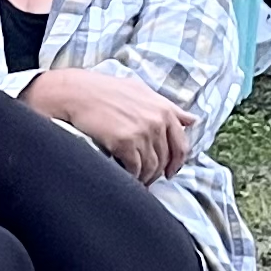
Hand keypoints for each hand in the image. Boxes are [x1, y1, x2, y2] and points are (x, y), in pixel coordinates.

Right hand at [23, 66, 192, 183]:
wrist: (77, 93)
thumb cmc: (106, 91)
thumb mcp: (142, 92)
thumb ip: (169, 108)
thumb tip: (193, 120)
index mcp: (164, 109)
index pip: (181, 144)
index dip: (177, 162)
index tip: (170, 172)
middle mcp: (157, 120)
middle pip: (166, 159)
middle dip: (158, 172)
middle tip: (148, 178)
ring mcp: (142, 132)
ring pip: (151, 167)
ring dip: (145, 178)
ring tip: (136, 180)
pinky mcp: (125, 143)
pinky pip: (135, 170)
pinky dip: (132, 177)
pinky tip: (125, 176)